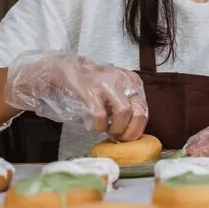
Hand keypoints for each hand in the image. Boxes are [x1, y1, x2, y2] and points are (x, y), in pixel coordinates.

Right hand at [4, 50, 147, 139]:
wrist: (64, 70)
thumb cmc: (92, 84)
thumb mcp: (116, 89)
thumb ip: (126, 103)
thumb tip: (135, 129)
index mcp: (132, 80)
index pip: (144, 109)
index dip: (136, 128)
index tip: (127, 136)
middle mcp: (123, 80)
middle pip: (137, 112)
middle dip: (128, 131)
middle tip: (117, 137)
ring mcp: (107, 84)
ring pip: (123, 113)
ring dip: (115, 129)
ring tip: (106, 131)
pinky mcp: (90, 90)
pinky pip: (100, 116)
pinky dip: (98, 126)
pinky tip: (93, 126)